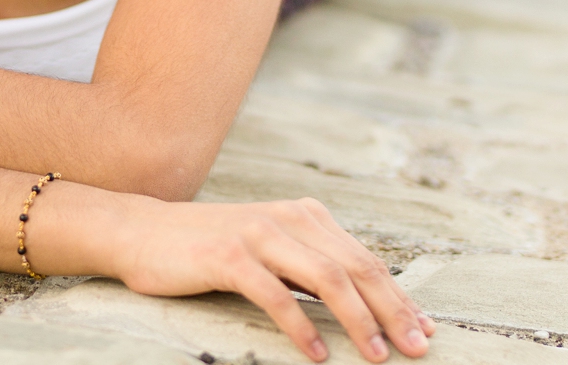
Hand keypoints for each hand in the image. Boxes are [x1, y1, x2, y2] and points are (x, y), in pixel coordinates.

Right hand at [102, 194, 434, 361]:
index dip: (400, 297)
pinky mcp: (228, 255)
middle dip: (392, 311)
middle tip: (416, 349)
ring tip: (376, 356)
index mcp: (306, 216)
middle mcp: (289, 218)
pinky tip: (317, 355)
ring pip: (325, 277)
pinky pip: (274, 294)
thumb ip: (312, 269)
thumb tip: (365, 308)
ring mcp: (258, 234)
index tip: (426, 332)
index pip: (365, 261)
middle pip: (355, 268)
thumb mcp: (271, 250)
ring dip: (357, 320)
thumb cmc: (210, 251)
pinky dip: (301, 326)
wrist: (142, 231)